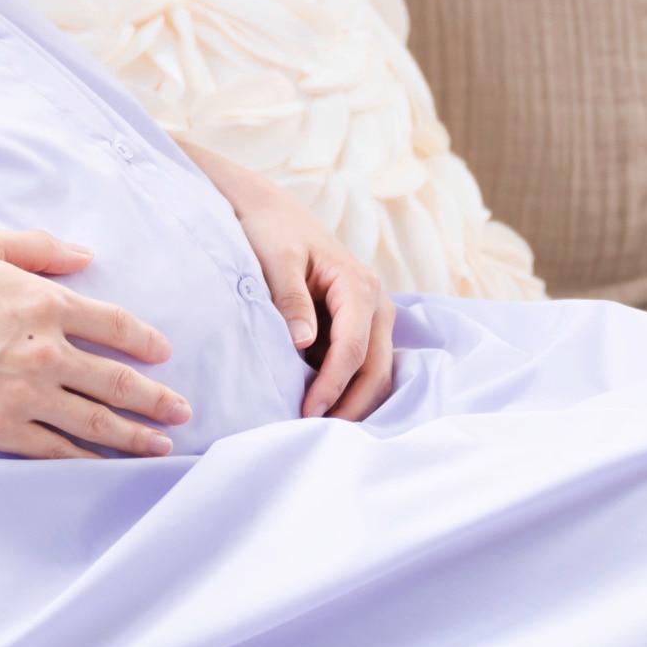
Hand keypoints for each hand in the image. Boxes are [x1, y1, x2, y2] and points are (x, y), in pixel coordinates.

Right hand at [0, 229, 187, 459]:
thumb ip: (39, 247)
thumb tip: (86, 256)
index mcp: (46, 304)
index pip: (115, 325)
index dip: (145, 340)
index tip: (163, 353)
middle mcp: (46, 352)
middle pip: (117, 380)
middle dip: (157, 398)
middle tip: (183, 410)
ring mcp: (26, 396)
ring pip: (95, 422)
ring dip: (135, 436)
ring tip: (161, 446)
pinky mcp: (2, 429)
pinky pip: (56, 451)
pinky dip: (86, 460)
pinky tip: (106, 466)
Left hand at [177, 140, 395, 421]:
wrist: (270, 211)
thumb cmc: (271, 231)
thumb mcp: (275, 260)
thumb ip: (290, 299)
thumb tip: (303, 344)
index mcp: (358, 284)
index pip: (353, 348)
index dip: (333, 385)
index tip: (307, 412)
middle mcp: (376, 301)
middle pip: (375, 368)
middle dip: (351, 405)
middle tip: (317, 435)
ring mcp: (372, 315)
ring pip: (376, 372)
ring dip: (353, 401)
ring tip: (320, 429)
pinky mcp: (359, 325)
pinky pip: (362, 364)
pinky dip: (347, 389)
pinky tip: (322, 408)